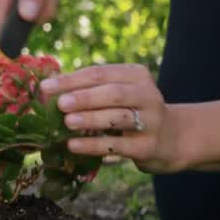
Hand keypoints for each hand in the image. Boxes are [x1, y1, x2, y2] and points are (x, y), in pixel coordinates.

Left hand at [39, 63, 185, 174]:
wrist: (173, 138)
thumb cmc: (134, 111)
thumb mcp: (121, 93)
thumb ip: (94, 88)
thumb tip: (51, 88)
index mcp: (137, 75)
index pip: (100, 73)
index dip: (72, 79)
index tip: (46, 86)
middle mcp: (147, 95)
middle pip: (112, 93)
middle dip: (84, 97)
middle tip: (59, 103)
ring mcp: (151, 121)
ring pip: (117, 118)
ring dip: (90, 119)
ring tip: (67, 122)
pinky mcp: (148, 146)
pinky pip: (117, 145)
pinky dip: (93, 145)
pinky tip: (73, 145)